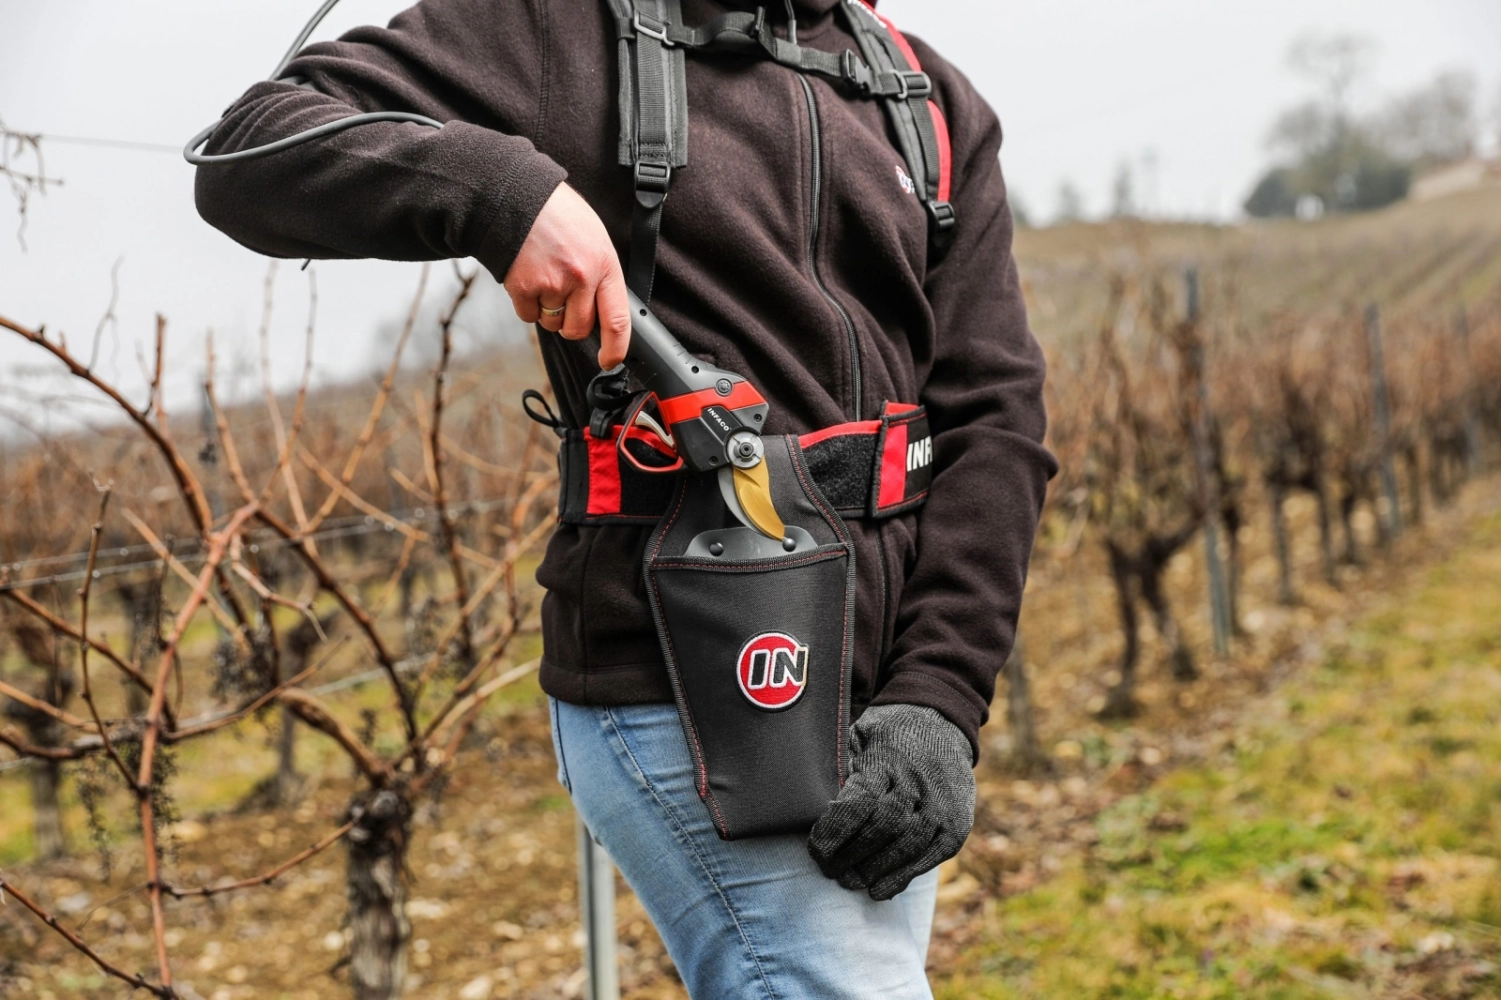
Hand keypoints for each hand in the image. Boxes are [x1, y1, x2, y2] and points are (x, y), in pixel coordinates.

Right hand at [503, 183, 630, 368]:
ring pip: (552, 323)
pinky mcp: (525, 288)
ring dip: (547, 311)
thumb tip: (603, 311)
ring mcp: (553, 284)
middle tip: (563, 296)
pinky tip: (528, 277)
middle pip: (579, 329)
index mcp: (604, 265)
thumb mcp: (594, 238)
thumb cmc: (556, 215)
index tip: (610, 359)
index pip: (617, 319)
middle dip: (571, 323)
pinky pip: (528, 316)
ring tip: (544, 276)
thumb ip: (601, 274)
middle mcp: (581, 277)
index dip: (616, 348)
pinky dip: (527, 304)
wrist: (514, 196)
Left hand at [807, 704, 974, 900]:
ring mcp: (941, 805)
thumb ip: (842, 770)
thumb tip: (814, 809)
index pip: (860, 801)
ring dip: (874, 870)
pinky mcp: (956, 825)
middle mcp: (917, 783)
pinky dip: (902, 877)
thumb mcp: (858, 737)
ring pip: (906, 846)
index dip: (835, 831)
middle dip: (851, 855)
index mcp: (887, 759)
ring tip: (850, 881)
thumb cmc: (885, 736)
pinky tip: (879, 890)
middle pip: (883, 828)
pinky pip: (929, 857)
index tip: (816, 849)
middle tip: (829, 870)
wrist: (940, 724)